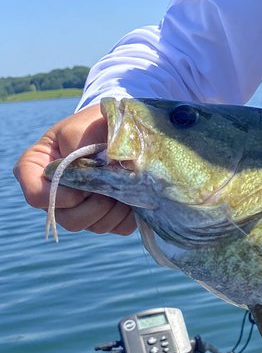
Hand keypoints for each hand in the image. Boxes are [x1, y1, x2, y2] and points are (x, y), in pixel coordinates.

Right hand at [12, 104, 135, 235]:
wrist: (116, 126)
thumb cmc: (89, 124)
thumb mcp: (77, 131)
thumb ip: (77, 158)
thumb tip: (97, 185)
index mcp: (36, 169)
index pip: (36, 196)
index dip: (60, 196)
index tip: (83, 183)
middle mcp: (55, 194)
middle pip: (68, 219)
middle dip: (94, 205)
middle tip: (111, 185)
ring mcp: (80, 207)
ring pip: (92, 226)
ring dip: (113, 209)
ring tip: (125, 186)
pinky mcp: (105, 214)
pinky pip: (116, 227)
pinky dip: (128, 215)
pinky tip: (134, 196)